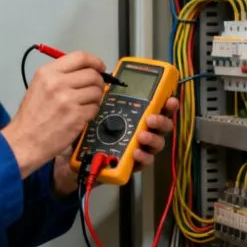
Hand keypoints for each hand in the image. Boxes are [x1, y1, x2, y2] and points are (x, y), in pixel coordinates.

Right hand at [1, 51, 105, 177]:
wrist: (25, 139)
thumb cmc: (31, 115)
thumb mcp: (39, 85)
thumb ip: (60, 75)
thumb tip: (86, 71)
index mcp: (47, 72)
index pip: (80, 57)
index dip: (94, 61)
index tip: (100, 67)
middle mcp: (58, 83)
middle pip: (92, 74)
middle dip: (98, 81)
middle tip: (94, 88)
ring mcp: (68, 100)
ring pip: (97, 91)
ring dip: (96, 97)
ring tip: (85, 103)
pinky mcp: (76, 116)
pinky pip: (95, 108)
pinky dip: (92, 111)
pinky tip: (82, 114)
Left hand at [51, 95, 178, 196]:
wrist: (76, 159)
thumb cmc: (90, 132)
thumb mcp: (97, 112)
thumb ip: (107, 99)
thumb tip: (108, 81)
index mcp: (136, 116)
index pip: (157, 108)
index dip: (167, 103)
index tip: (170, 99)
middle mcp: (142, 131)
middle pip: (162, 127)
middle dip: (161, 121)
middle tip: (151, 119)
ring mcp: (139, 149)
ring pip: (156, 144)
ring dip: (152, 139)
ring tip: (142, 136)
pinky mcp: (132, 165)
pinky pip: (143, 162)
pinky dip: (142, 157)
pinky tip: (135, 152)